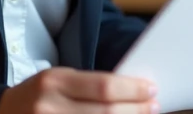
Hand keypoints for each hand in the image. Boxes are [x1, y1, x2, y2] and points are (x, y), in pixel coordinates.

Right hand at [0, 67, 158, 113]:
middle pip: (105, 112)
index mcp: (53, 81)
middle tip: (154, 107)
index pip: (103, 86)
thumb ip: (89, 86)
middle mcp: (48, 106)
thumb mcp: (58, 81)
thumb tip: (133, 91)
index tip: (151, 89)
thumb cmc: (38, 96)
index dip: (132, 89)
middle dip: (136, 110)